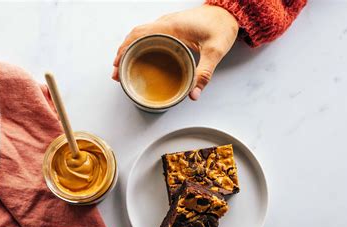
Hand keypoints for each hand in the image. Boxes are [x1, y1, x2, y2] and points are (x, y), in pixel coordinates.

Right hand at [112, 5, 237, 100]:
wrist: (229, 11)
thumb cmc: (222, 27)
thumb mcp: (215, 51)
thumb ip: (204, 73)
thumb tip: (193, 95)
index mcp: (171, 27)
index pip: (139, 35)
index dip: (125, 49)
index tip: (118, 65)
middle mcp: (165, 23)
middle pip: (134, 35)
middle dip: (122, 53)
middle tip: (116, 73)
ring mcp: (167, 24)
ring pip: (139, 34)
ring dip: (128, 49)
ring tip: (122, 67)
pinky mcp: (170, 27)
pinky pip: (148, 34)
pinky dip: (138, 45)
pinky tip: (138, 57)